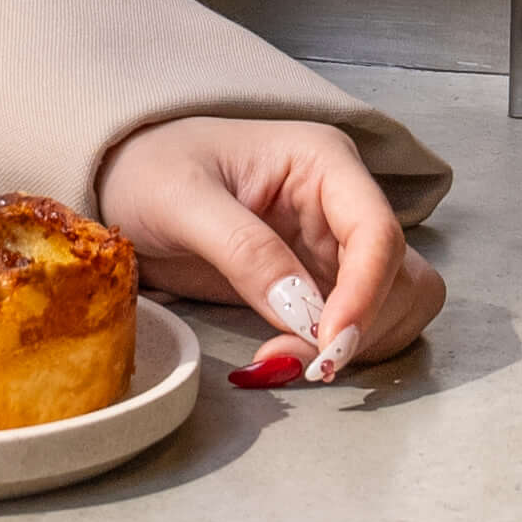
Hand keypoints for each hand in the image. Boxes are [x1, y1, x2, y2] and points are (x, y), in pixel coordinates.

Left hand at [97, 117, 443, 383]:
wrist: (122, 186)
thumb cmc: (147, 169)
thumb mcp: (182, 199)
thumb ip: (243, 249)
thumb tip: (301, 310)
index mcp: (323, 161)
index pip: (378, 231)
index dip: (366, 292)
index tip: (329, 343)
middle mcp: (342, 202)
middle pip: (399, 277)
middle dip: (357, 328)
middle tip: (289, 360)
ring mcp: (335, 246)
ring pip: (394, 307)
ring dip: (354, 346)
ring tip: (282, 358)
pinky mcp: (320, 285)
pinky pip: (361, 328)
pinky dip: (337, 352)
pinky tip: (286, 355)